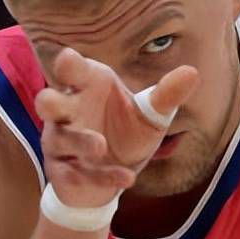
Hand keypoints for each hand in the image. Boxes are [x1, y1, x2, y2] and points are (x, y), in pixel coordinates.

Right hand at [34, 48, 199, 207]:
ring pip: (60, 139)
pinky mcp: (62, 171)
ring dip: (79, 141)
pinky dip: (102, 176)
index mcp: (85, 88)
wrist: (114, 178)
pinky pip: (75, 173)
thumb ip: (166, 95)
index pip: (71, 70)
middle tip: (52, 100)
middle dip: (49, 101)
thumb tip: (192, 72)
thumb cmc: (126, 134)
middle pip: (47, 102)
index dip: (68, 65)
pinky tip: (127, 178)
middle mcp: (67, 112)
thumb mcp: (150, 116)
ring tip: (101, 146)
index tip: (69, 59)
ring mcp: (60, 142)